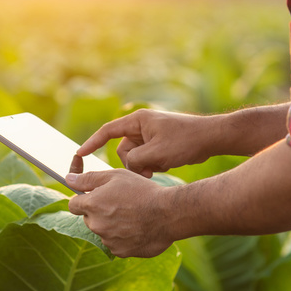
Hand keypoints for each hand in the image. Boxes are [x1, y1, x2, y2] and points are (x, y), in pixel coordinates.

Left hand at [66, 169, 174, 257]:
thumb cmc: (143, 191)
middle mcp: (96, 225)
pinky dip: (123, 237)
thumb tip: (68, 179)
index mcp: (92, 205)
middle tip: (120, 204)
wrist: (168, 214)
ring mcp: (108, 240)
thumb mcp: (116, 176)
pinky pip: (116, 243)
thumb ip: (89, 178)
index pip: (73, 205)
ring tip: (132, 215)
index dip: (83, 200)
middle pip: (89, 219)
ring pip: (103, 231)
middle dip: (99, 212)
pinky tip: (137, 227)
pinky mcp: (120, 252)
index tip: (93, 197)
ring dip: (112, 225)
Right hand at [77, 109, 216, 177]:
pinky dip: (153, 165)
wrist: (211, 138)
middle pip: (122, 150)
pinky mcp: (158, 145)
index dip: (92, 143)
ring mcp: (150, 136)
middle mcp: (141, 126)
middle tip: (149, 169)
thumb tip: (128, 167)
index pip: (107, 131)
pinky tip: (168, 164)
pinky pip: (146, 159)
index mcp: (138, 121)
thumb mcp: (157, 154)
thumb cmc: (185, 141)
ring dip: (145, 166)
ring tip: (162, 165)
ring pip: (135, 158)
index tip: (79, 154)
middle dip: (133, 163)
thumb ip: (135, 161)